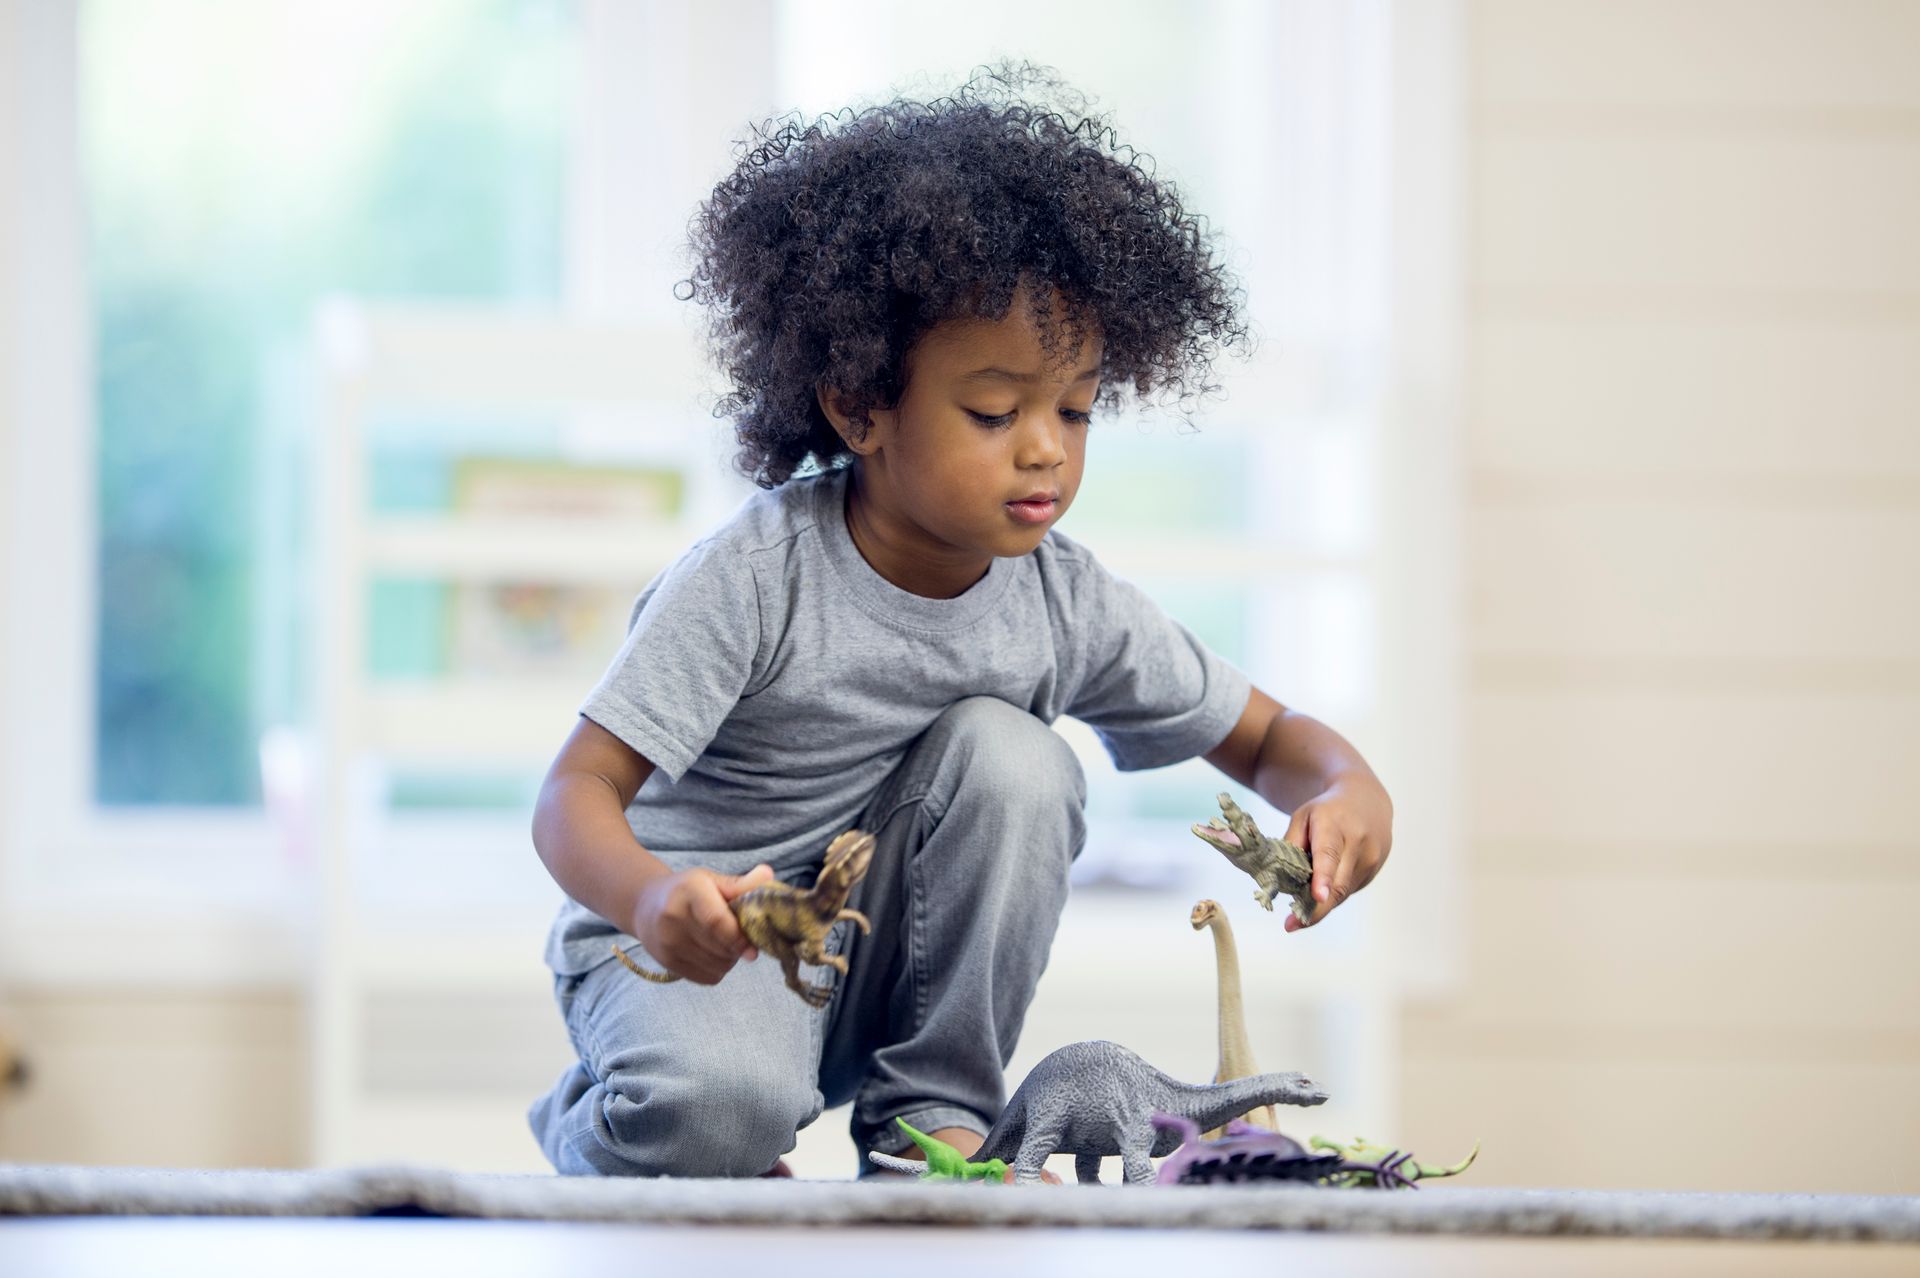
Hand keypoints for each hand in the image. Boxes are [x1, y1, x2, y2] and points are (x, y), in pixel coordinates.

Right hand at [630, 863, 774, 981]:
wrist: (644, 906)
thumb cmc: (686, 891)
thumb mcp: (711, 880)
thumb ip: (740, 883)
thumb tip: (768, 875)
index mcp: (688, 891)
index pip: (717, 922)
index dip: (739, 938)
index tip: (754, 948)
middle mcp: (673, 918)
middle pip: (720, 947)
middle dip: (738, 947)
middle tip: (740, 937)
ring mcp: (667, 943)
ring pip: (716, 965)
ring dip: (729, 960)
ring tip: (725, 944)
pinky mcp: (667, 963)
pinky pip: (707, 978)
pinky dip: (718, 970)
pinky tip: (713, 954)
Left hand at [1282, 772, 1391, 931]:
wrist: (1367, 802)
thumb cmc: (1327, 811)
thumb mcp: (1302, 817)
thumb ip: (1291, 844)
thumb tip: (1277, 877)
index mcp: (1334, 824)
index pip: (1328, 853)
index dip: (1323, 877)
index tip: (1318, 897)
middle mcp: (1357, 842)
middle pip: (1338, 882)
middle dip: (1317, 908)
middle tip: (1293, 924)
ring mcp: (1370, 859)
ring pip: (1343, 892)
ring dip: (1321, 907)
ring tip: (1298, 915)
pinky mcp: (1373, 872)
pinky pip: (1348, 891)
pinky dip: (1331, 897)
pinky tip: (1319, 895)